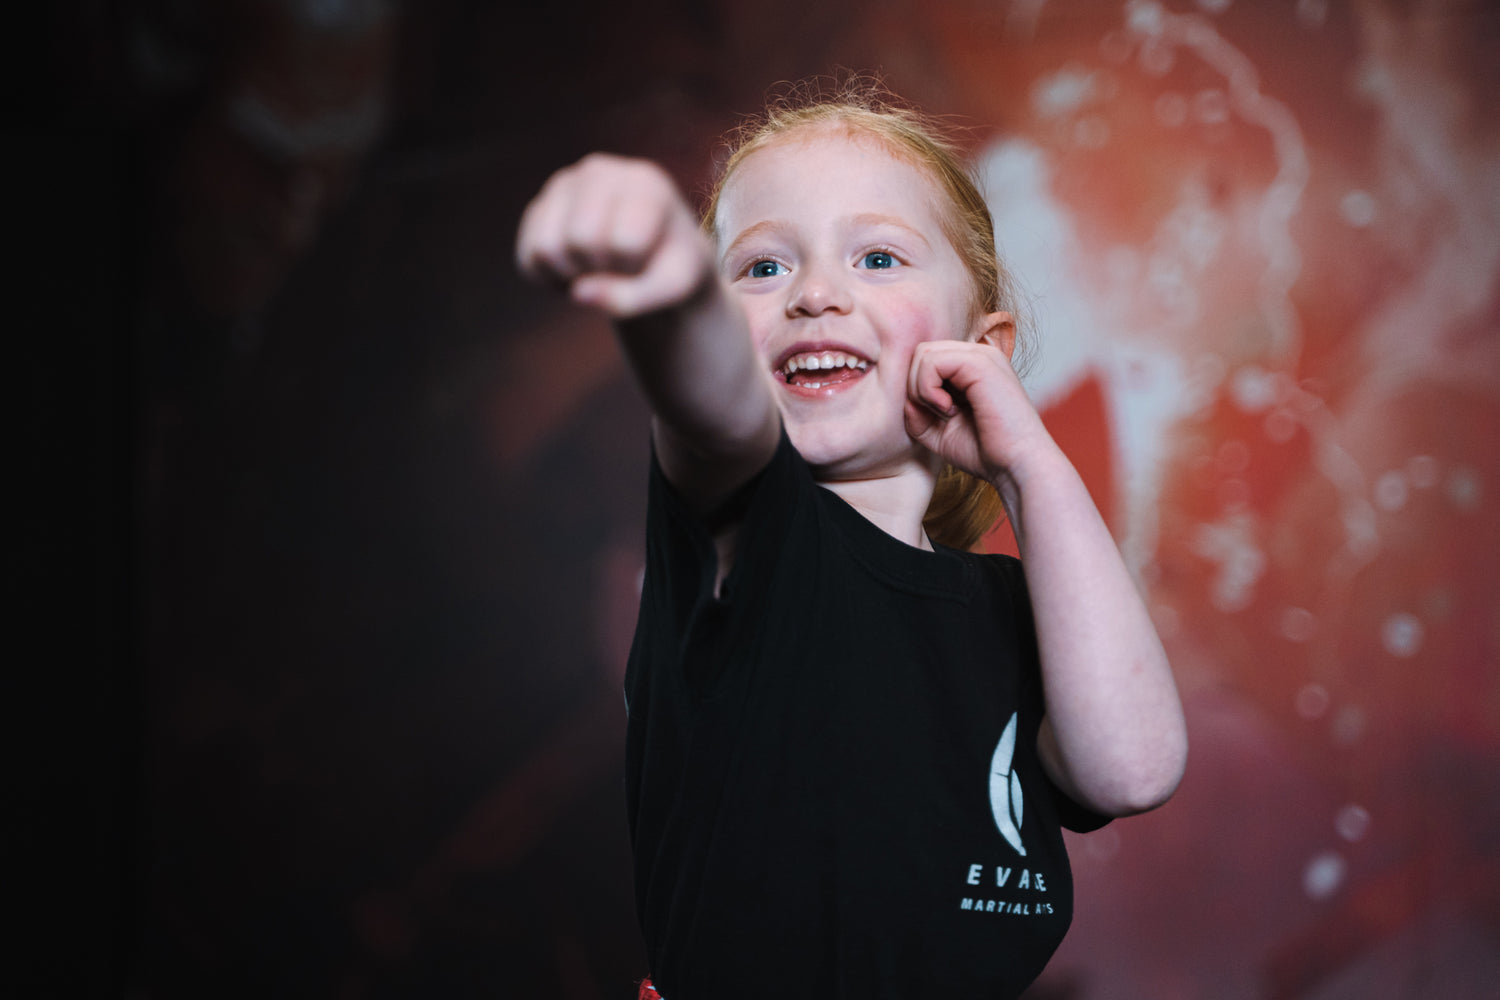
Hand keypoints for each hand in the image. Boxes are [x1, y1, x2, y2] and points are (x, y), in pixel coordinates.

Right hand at [515, 153, 714, 318]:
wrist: (652, 253)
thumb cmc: (668, 266)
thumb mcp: (671, 289)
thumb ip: (634, 298)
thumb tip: (578, 293)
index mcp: (644, 182)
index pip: (625, 242)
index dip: (634, 267)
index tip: (648, 259)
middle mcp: (599, 171)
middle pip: (580, 241)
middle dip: (600, 269)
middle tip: (620, 265)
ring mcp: (563, 185)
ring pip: (546, 248)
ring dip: (572, 275)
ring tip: (599, 266)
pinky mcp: (538, 208)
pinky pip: (528, 258)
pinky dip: (550, 278)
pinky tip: (577, 267)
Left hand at [903, 338, 1051, 486]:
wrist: (1017, 466)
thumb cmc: (984, 453)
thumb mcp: (938, 433)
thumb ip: (917, 413)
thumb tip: (905, 398)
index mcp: (971, 368)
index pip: (926, 360)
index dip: (918, 389)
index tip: (934, 417)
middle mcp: (978, 355)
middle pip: (921, 352)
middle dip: (915, 387)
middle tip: (937, 415)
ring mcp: (981, 355)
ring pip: (923, 353)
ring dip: (921, 389)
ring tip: (945, 414)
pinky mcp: (980, 363)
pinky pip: (931, 361)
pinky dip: (928, 389)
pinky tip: (949, 411)